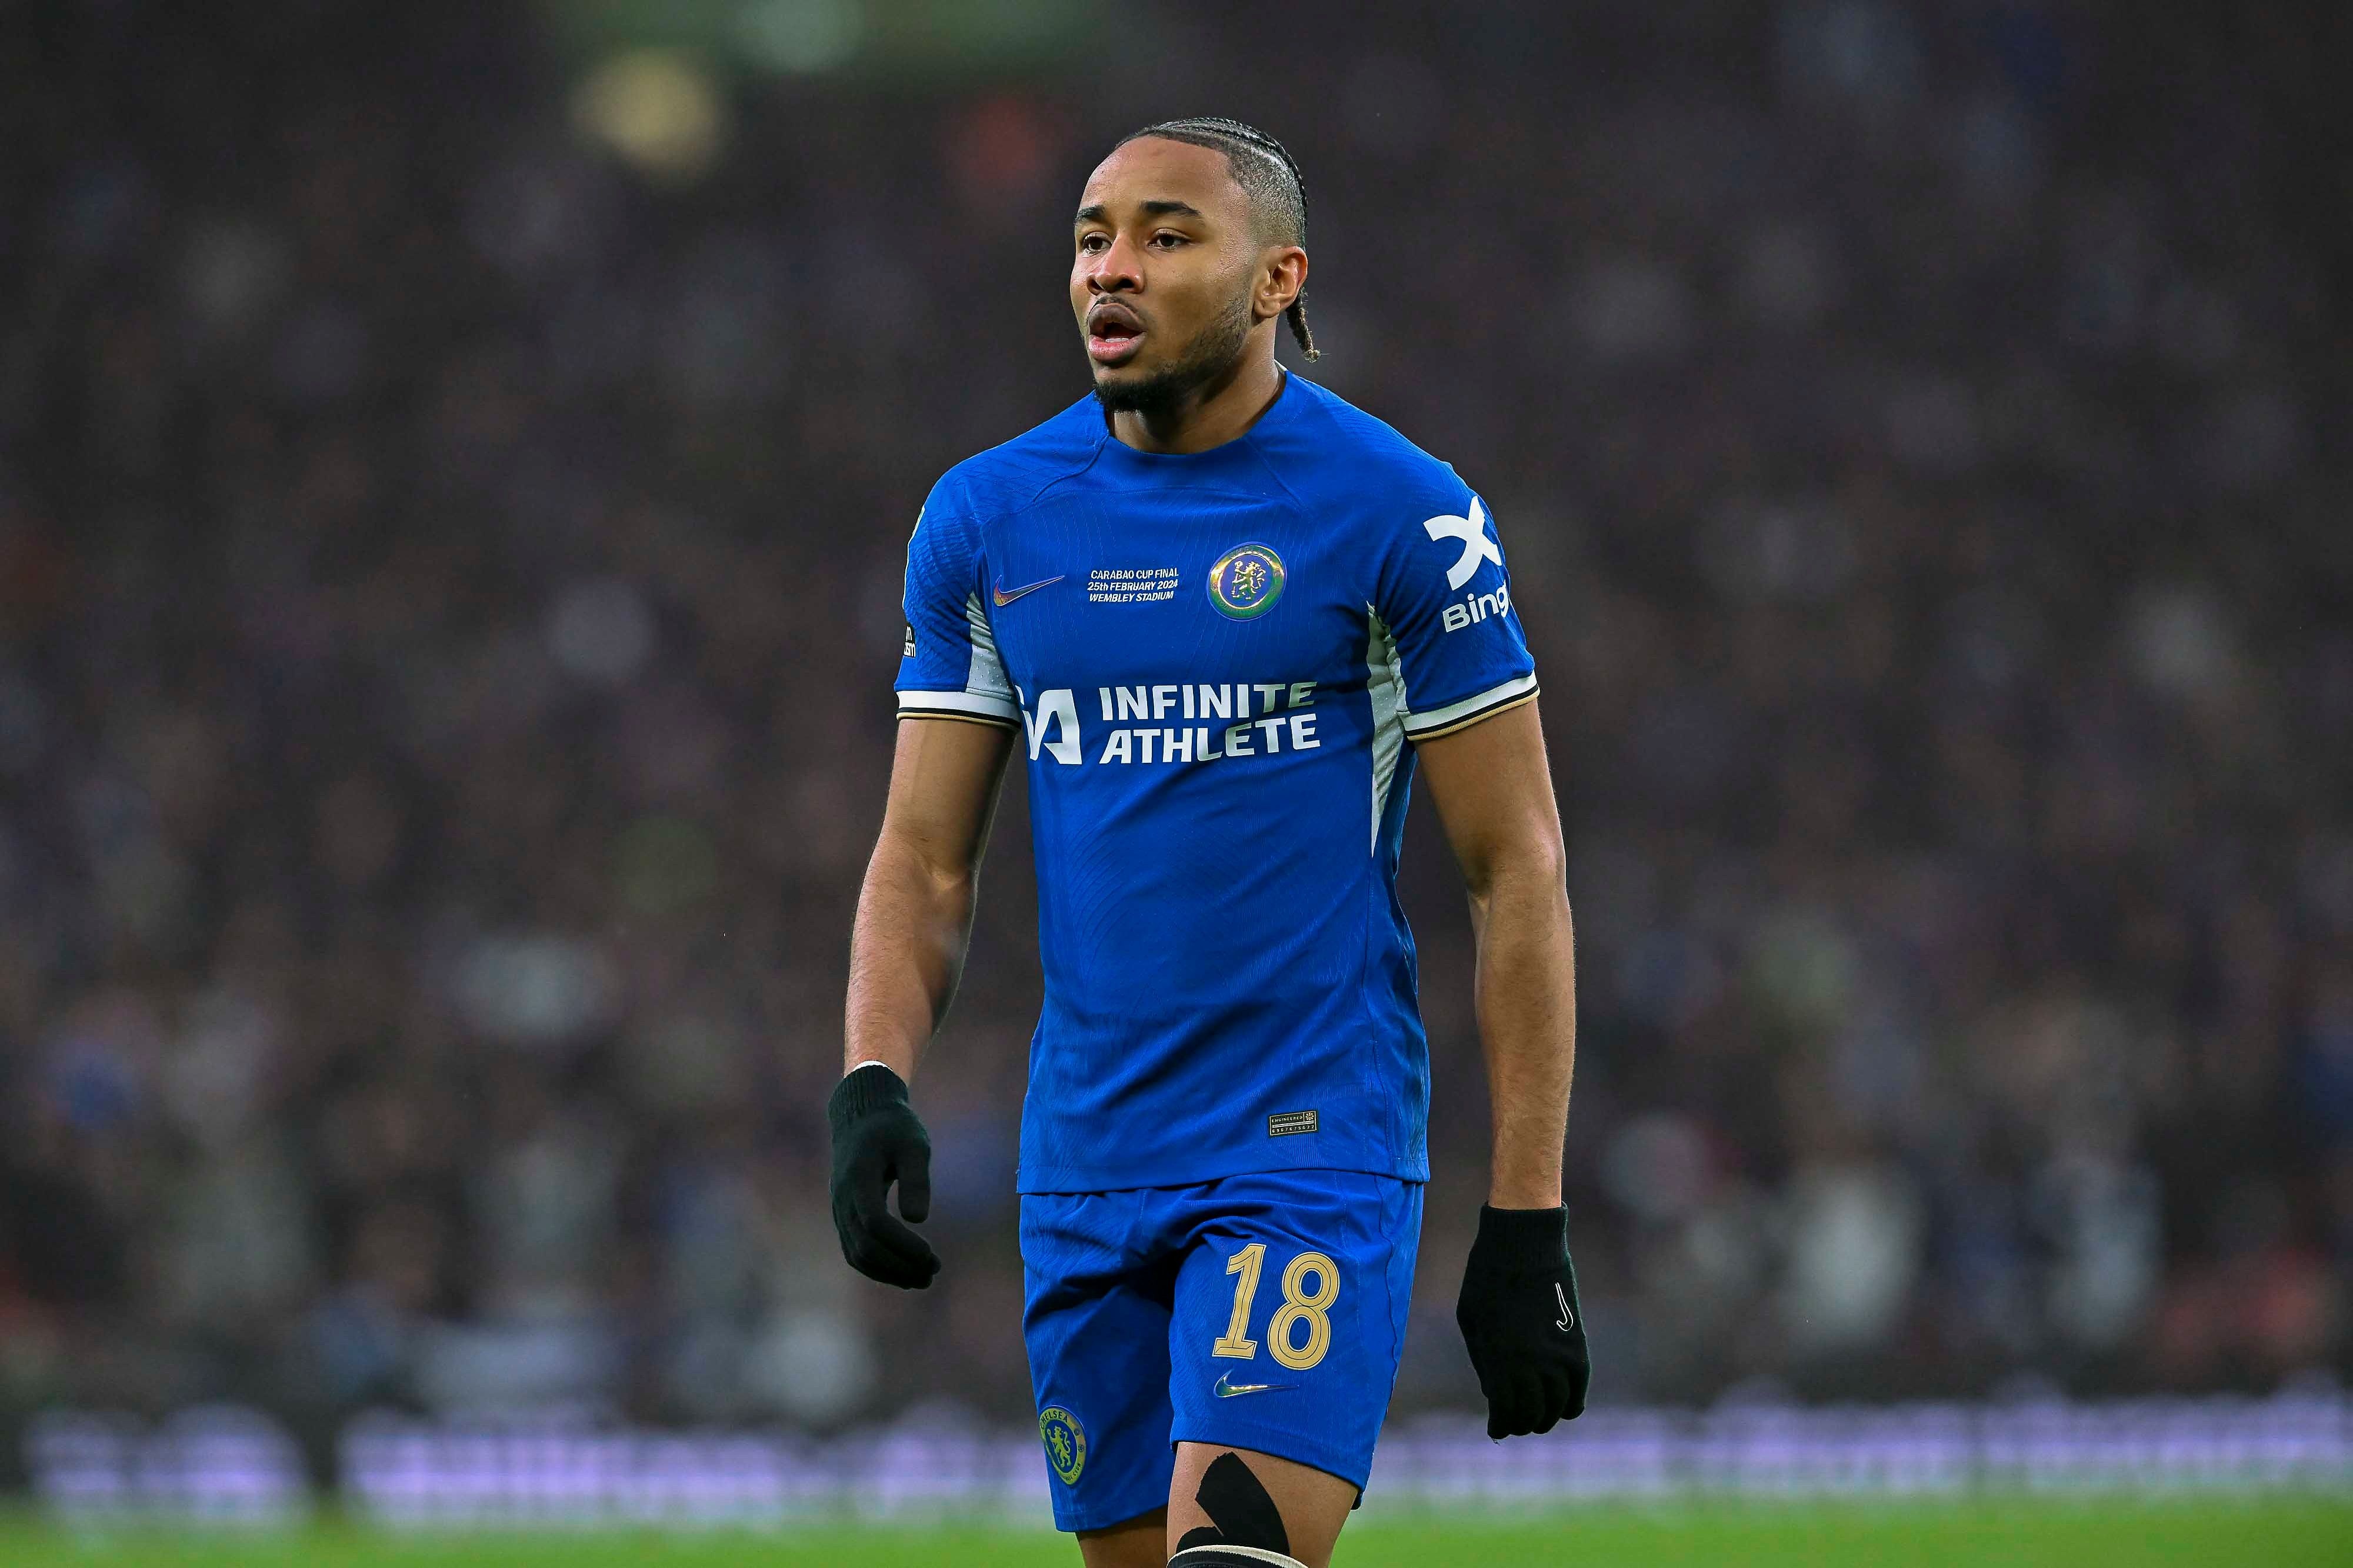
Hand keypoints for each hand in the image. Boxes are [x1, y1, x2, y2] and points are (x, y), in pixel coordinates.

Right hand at [827, 1064, 939, 1288]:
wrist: (862, 1118)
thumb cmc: (893, 1128)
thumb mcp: (913, 1143)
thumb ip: (916, 1179)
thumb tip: (917, 1220)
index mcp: (858, 1178)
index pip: (875, 1223)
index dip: (902, 1244)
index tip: (931, 1254)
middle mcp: (843, 1199)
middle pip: (865, 1246)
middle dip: (900, 1265)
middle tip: (934, 1270)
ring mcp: (840, 1211)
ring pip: (857, 1255)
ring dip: (890, 1272)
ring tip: (924, 1279)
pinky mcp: (845, 1218)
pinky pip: (855, 1251)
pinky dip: (879, 1267)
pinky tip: (905, 1273)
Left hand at [1455, 1204, 1589, 1438]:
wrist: (1525, 1243)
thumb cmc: (1487, 1278)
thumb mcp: (1471, 1321)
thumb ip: (1483, 1362)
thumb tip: (1494, 1397)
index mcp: (1499, 1357)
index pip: (1504, 1412)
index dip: (1499, 1426)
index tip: (1495, 1430)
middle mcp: (1532, 1363)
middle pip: (1532, 1415)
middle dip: (1520, 1425)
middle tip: (1513, 1424)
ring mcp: (1558, 1355)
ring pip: (1558, 1407)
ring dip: (1546, 1418)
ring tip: (1535, 1418)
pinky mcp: (1578, 1344)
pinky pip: (1579, 1389)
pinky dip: (1572, 1405)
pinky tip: (1563, 1409)